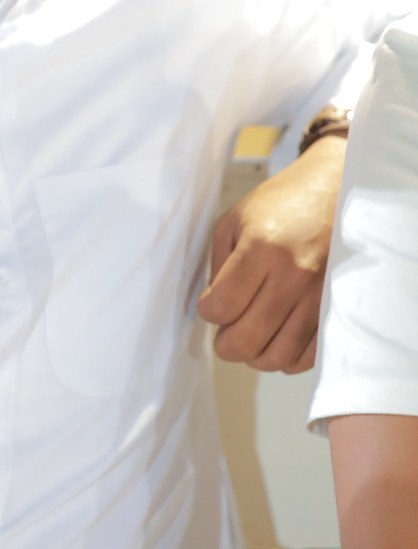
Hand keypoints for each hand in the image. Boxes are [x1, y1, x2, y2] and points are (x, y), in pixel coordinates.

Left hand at [197, 136, 346, 372]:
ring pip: (278, 357)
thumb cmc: (282, 204)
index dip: (208, 312)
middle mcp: (293, 275)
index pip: (221, 308)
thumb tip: (216, 312)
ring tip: (252, 334)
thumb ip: (218, 268)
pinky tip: (278, 338)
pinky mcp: (339, 309)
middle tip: (226, 332)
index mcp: (261, 248)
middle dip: (226, 344)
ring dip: (256, 355)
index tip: (212, 304)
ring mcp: (321, 295)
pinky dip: (287, 358)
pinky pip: (309, 356)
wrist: (337, 190)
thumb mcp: (233, 221)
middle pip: (246, 341)